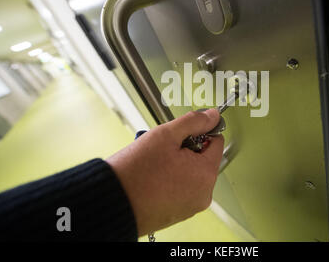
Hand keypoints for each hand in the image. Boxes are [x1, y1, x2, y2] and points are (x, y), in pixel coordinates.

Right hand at [106, 108, 223, 235]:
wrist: (112, 202)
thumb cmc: (136, 172)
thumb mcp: (166, 135)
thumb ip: (194, 121)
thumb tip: (213, 115)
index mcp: (206, 174)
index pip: (216, 141)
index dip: (201, 131)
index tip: (184, 132)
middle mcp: (203, 194)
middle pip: (203, 158)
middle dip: (185, 149)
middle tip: (163, 148)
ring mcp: (190, 206)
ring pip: (190, 173)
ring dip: (177, 164)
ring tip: (155, 163)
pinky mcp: (177, 213)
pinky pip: (181, 188)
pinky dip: (170, 180)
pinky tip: (153, 176)